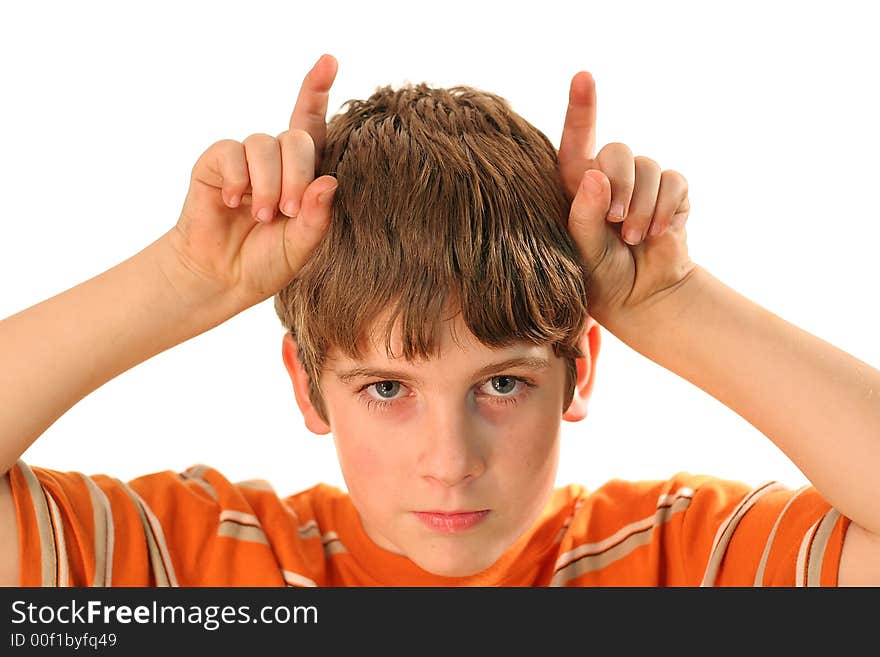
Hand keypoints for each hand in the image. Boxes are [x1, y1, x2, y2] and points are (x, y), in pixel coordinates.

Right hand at [165, 54, 339, 309]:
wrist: (222, 277)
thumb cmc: (267, 261)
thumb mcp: (302, 246)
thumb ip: (317, 218)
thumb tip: (329, 181)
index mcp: (304, 174)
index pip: (314, 125)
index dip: (317, 90)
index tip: (329, 61)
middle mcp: (277, 160)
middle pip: (297, 137)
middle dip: (298, 174)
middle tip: (288, 210)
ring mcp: (246, 159)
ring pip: (265, 144)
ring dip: (267, 183)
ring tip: (262, 215)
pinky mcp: (216, 162)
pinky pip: (232, 152)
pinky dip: (237, 178)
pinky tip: (232, 202)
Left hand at [557, 71, 695, 330]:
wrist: (641, 298)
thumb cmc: (599, 277)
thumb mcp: (582, 250)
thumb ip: (585, 214)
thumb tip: (596, 175)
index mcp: (578, 186)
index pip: (576, 140)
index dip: (581, 107)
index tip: (583, 76)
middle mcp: (610, 177)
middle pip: (616, 151)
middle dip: (619, 184)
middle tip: (616, 222)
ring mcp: (643, 184)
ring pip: (648, 166)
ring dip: (642, 205)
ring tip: (634, 238)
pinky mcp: (672, 194)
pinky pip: (674, 181)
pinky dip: (666, 208)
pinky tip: (657, 233)